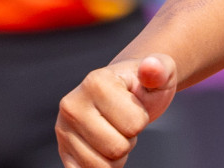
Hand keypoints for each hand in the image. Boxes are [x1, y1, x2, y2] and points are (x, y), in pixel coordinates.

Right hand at [56, 54, 176, 167]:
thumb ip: (159, 70)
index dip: (142, 119)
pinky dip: (103, 167)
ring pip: (102, 166)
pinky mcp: (63, 151)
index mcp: (96, 82)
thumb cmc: (145, 84)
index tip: (134, 105)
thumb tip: (151, 66)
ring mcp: (63, 129)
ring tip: (114, 132)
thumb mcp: (161, 73)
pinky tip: (103, 149)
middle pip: (117, 148)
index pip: (134, 124)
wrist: (126, 92)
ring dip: (117, 156)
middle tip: (124, 121)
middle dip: (129, 139)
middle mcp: (72, 105)